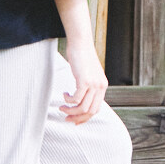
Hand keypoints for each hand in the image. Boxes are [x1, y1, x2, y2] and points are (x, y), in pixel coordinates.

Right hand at [54, 0, 108, 123]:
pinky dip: (68, 100)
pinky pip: (76, 99)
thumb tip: (80, 99)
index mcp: (103, 86)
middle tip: (66, 118)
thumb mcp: (88, 73)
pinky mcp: (84, 81)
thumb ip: (88, 85)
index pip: (96, 109)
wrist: (81, 43)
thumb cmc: (82, 57)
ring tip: (62, 107)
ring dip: (70, 111)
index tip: (74, 120)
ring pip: (82, 107)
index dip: (85, 117)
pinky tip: (64, 94)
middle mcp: (100, 87)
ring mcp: (93, 84)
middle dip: (77, 118)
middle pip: (90, 111)